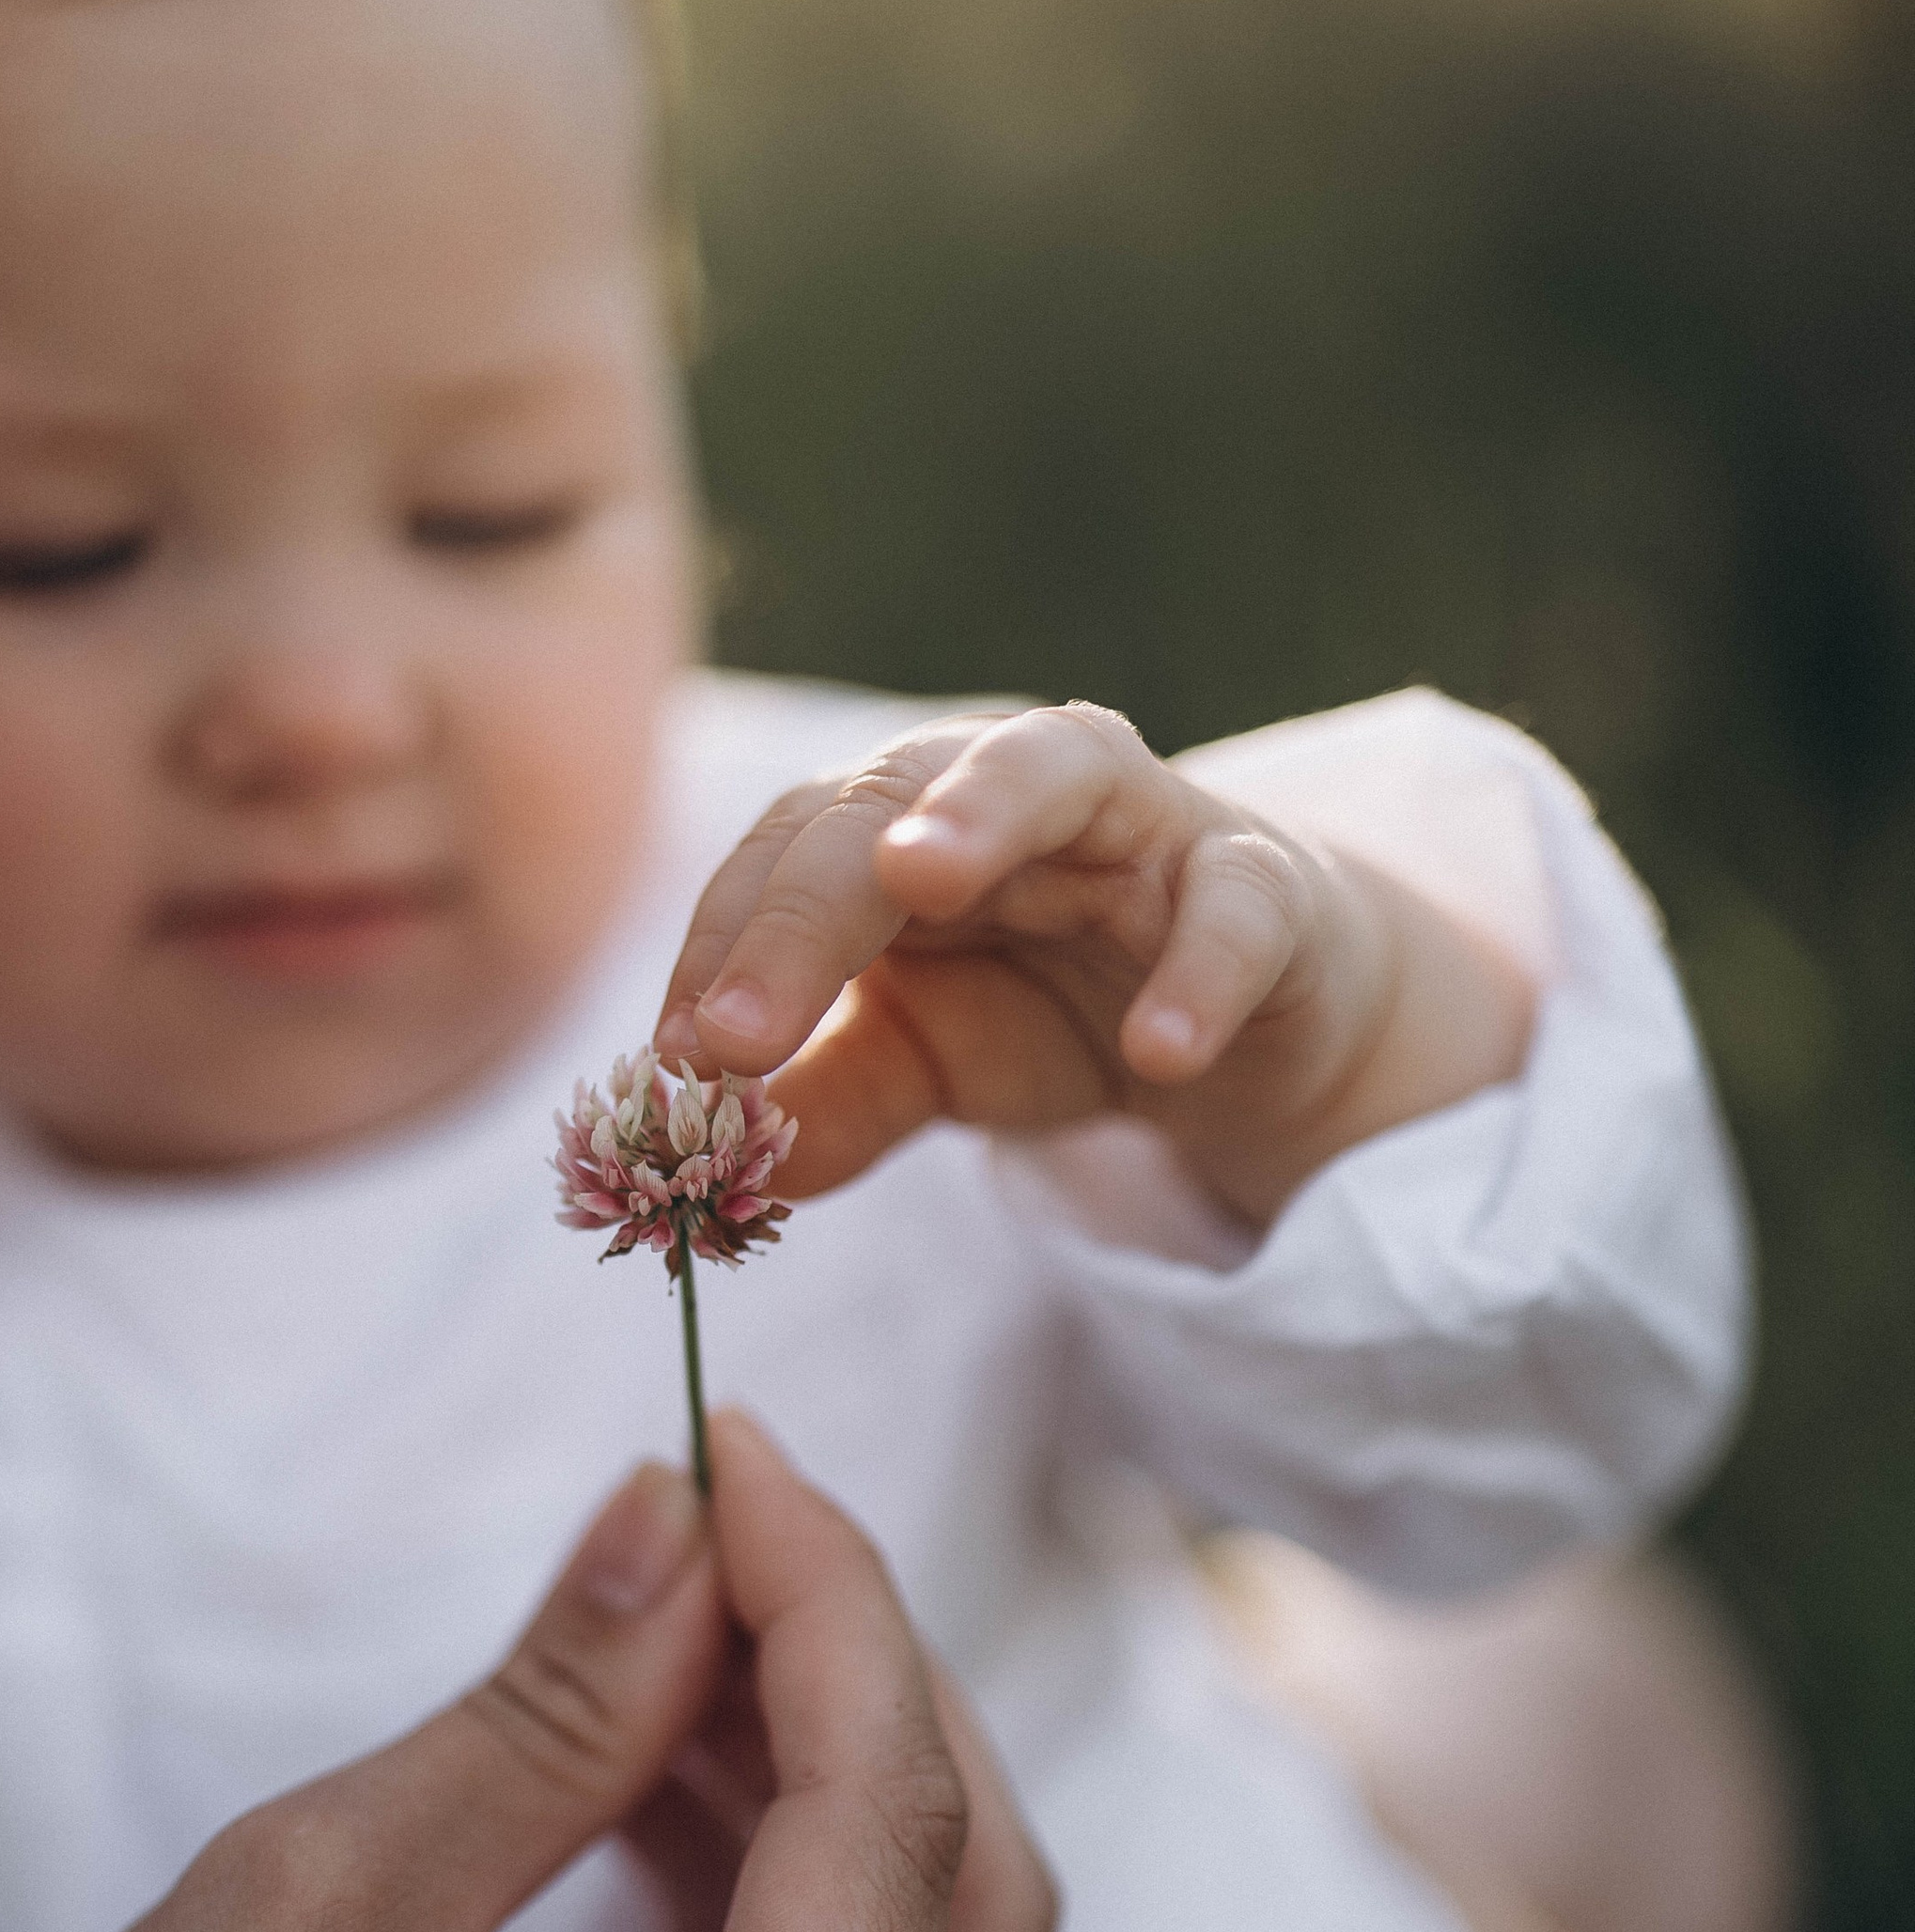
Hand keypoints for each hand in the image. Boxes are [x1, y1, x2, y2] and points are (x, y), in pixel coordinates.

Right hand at [0, 1417, 1054, 1931]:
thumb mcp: (326, 1905)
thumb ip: (550, 1709)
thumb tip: (679, 1512)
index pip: (892, 1830)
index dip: (829, 1601)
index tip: (729, 1439)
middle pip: (972, 1901)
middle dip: (866, 1681)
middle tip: (722, 1518)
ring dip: (826, 1776)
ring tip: (670, 1626)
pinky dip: (779, 1890)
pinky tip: (659, 1774)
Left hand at [657, 703, 1532, 1224]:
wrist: (1243, 1022)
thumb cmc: (1052, 1010)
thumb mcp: (922, 1069)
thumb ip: (830, 1100)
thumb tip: (731, 1162)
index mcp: (897, 822)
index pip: (783, 852)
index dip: (720, 949)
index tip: (668, 1062)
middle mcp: (1002, 789)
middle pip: (880, 806)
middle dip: (799, 912)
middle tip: (732, 1030)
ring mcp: (1140, 820)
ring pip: (1057, 768)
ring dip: (981, 813)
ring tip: (916, 879)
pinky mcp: (1263, 884)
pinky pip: (1234, 908)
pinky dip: (1199, 970)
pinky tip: (1161, 1051)